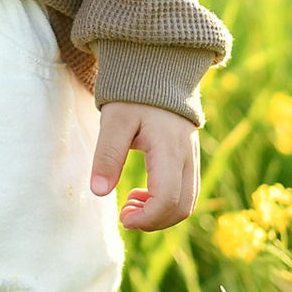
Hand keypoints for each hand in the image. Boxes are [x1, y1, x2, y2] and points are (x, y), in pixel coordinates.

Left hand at [91, 101, 198, 230]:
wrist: (157, 70)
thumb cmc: (133, 95)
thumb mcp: (114, 121)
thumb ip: (108, 155)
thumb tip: (99, 192)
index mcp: (170, 149)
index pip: (168, 199)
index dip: (146, 218)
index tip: (122, 217)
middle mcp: (188, 157)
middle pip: (182, 208)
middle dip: (154, 221)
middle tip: (125, 215)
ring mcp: (192, 158)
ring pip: (188, 203)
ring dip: (161, 214)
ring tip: (131, 205)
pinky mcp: (189, 158)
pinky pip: (187, 192)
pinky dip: (167, 203)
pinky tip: (142, 194)